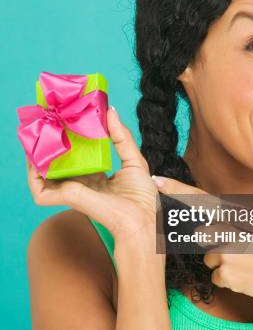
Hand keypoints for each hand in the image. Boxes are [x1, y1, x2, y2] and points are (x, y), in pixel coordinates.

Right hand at [26, 107, 158, 248]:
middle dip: (50, 147)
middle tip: (48, 125)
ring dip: (36, 157)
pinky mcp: (67, 198)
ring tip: (38, 136)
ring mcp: (72, 192)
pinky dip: (32, 175)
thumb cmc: (142, 197)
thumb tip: (111, 110)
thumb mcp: (134, 159)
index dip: (69, 142)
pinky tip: (35, 158)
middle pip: (59, 165)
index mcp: (96, 179)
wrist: (142, 219)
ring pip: (44, 176)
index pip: (77, 159)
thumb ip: (121, 136)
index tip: (67, 124)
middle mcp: (81, 185)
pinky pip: (39, 188)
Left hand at [154, 175, 252, 311]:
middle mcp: (229, 230)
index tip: (156, 181)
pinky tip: (251, 278)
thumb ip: (242, 222)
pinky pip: (217, 277)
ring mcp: (226, 252)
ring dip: (223, 263)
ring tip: (251, 264)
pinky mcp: (226, 274)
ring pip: (209, 258)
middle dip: (215, 243)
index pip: (202, 199)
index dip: (177, 189)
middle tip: (243, 250)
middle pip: (203, 234)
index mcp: (241, 216)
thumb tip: (219, 222)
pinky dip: (230, 279)